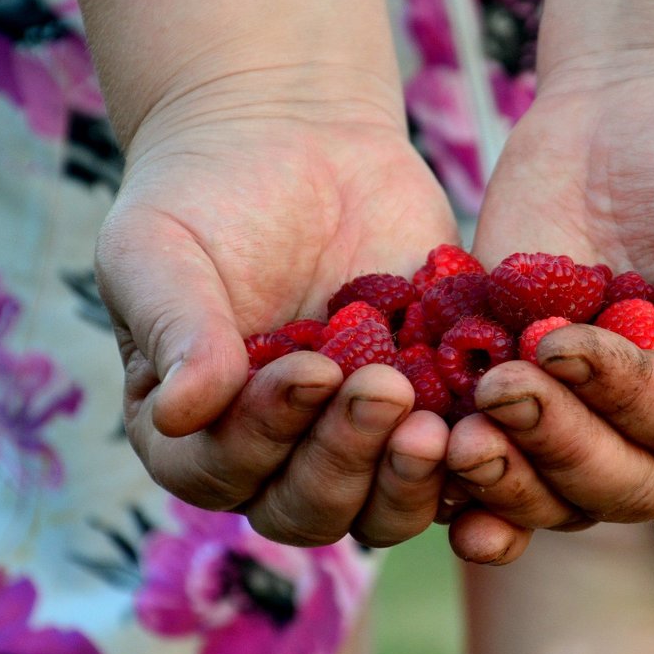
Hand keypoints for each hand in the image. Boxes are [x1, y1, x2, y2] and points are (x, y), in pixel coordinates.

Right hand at [97, 68, 457, 547]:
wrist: (298, 146)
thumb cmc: (208, 198)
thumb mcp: (160, 250)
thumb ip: (174, 330)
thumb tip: (179, 413)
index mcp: (195, 435)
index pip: (224, 472)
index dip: (266, 436)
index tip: (310, 370)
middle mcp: (277, 456)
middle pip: (310, 508)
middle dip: (347, 458)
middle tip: (384, 390)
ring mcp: (358, 440)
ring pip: (386, 507)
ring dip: (410, 479)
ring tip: (438, 425)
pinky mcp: (429, 412)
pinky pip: (456, 461)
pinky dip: (475, 455)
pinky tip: (493, 417)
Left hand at [445, 42, 653, 561]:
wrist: (653, 92)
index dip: (631, 404)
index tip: (564, 346)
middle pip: (620, 481)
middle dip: (559, 444)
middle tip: (500, 391)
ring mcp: (589, 409)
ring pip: (553, 487)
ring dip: (505, 477)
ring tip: (456, 438)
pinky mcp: (518, 379)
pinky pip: (495, 449)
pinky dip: (463, 475)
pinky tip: (429, 459)